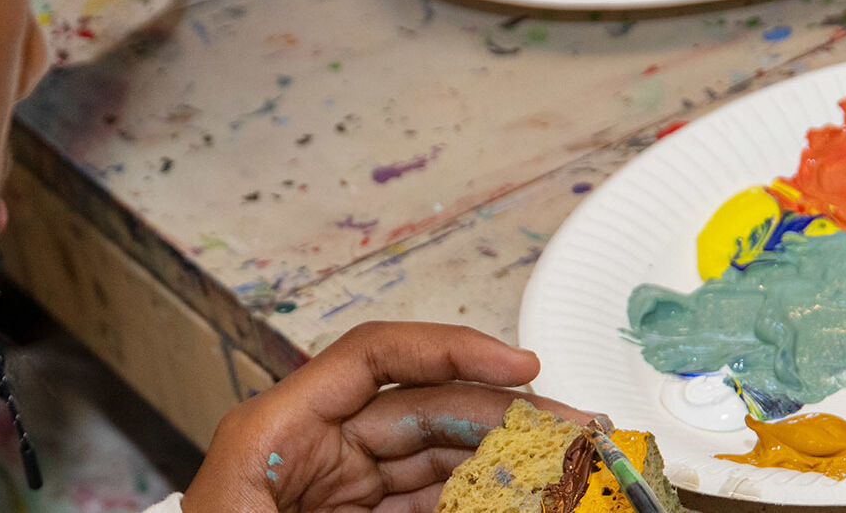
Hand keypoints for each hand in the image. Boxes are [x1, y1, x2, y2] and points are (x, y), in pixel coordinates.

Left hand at [182, 321, 589, 512]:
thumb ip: (402, 508)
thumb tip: (491, 496)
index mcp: (275, 432)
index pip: (374, 357)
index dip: (453, 349)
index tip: (522, 368)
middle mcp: (309, 448)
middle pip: (421, 408)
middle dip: (500, 412)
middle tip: (570, 427)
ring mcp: (334, 488)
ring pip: (434, 458)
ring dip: (499, 459)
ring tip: (560, 465)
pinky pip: (425, 500)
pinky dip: (474, 497)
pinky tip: (520, 496)